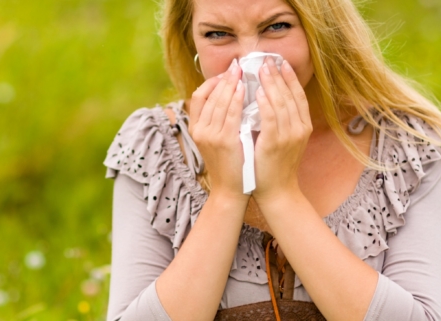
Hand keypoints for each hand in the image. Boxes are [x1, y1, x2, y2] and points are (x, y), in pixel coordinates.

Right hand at [188, 59, 247, 202]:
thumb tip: (231, 97)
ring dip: (230, 84)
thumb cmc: (230, 165)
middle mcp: (199, 130)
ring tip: (242, 72)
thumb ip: (220, 121)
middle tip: (237, 65)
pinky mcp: (223, 141)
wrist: (231, 191)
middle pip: (208, 95)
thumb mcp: (218, 140)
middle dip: (223, 79)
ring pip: (219, 102)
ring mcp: (209, 135)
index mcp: (196, 129)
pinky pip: (230, 114)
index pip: (197, 97)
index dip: (211, 82)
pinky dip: (236, 99)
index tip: (226, 74)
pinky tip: (245, 89)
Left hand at [252, 57, 311, 201]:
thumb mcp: (284, 140)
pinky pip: (271, 118)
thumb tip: (268, 99)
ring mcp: (289, 136)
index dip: (290, 78)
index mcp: (303, 126)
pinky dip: (265, 103)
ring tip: (261, 69)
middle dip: (278, 76)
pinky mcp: (275, 143)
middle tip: (267, 60)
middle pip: (290, 95)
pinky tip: (258, 91)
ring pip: (281, 103)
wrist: (277, 192)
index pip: (298, 96)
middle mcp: (299, 129)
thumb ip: (280, 121)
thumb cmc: (275, 166)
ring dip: (270, 84)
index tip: (282, 63)